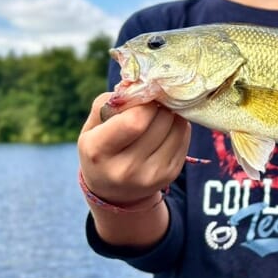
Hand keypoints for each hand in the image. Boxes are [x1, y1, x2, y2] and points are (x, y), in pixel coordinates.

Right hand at [78, 92, 190, 206]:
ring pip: (178, 126)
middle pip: (161, 120)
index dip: (144, 101)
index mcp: (99, 152)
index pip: (135, 120)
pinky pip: (184, 136)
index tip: (142, 96)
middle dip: (159, 105)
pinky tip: (165, 130)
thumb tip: (139, 85)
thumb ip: (110, 102)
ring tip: (157, 116)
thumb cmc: (101, 149)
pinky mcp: (171, 174)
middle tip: (152, 104)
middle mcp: (126, 168)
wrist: (114, 192)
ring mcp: (152, 174)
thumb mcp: (92, 126)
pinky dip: (178, 127)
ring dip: (171, 114)